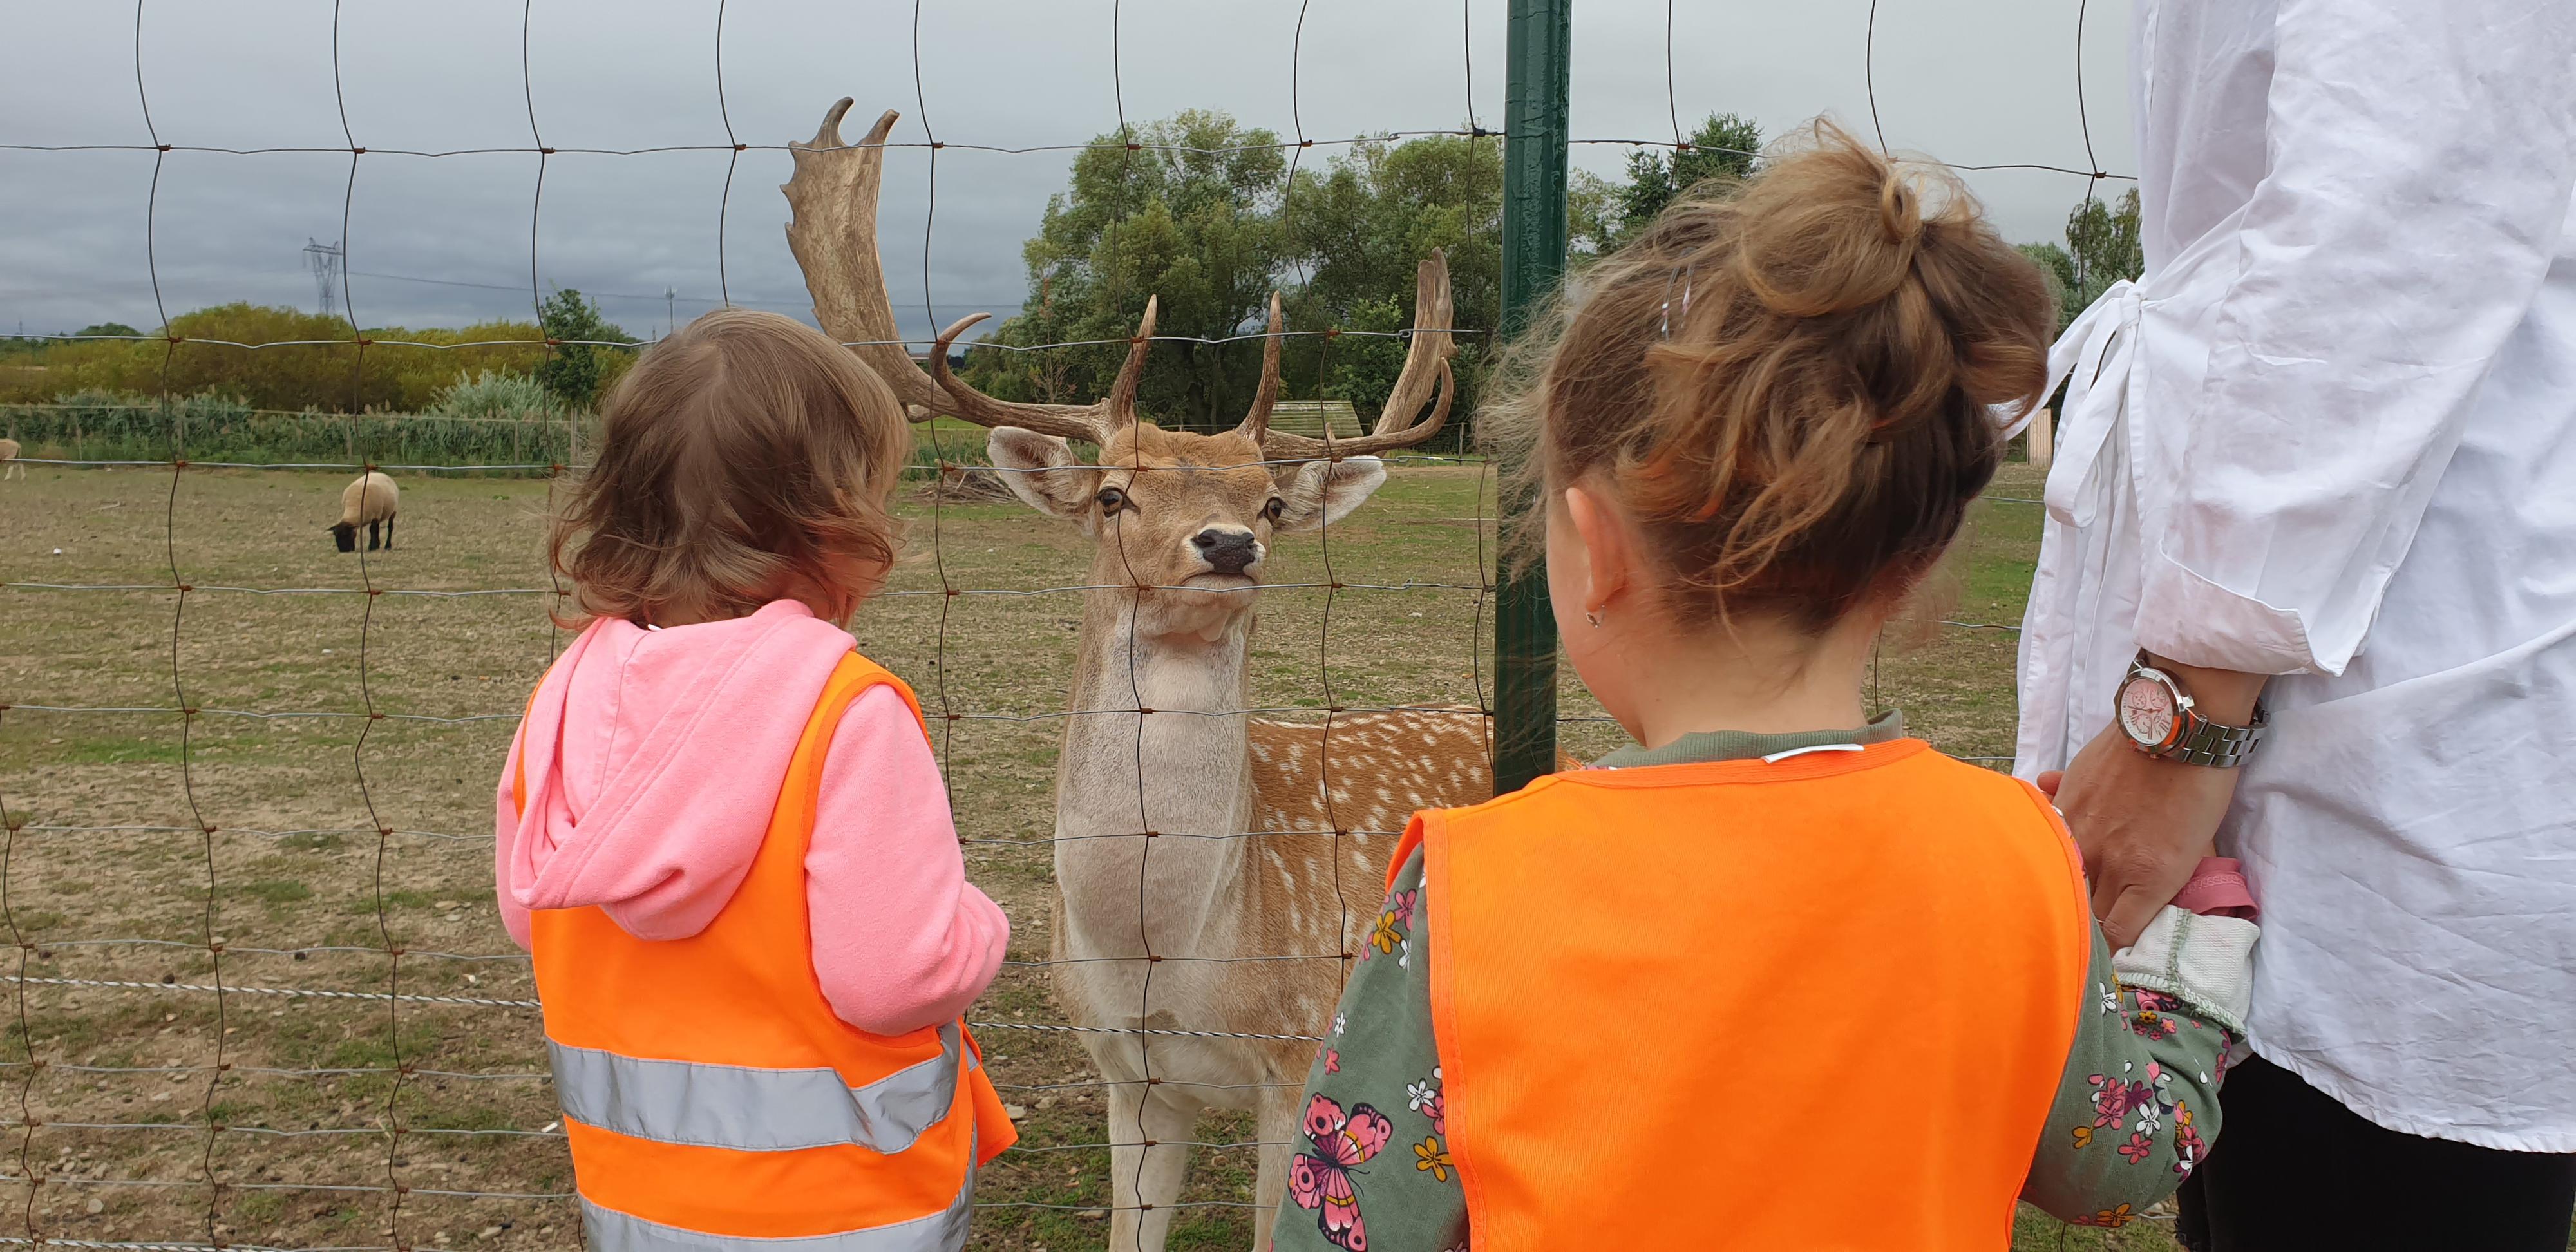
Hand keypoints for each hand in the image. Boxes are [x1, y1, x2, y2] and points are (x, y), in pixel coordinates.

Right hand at [2051, 720, 2237, 949]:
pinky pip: (2047, 835)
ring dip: (2062, 884)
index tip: (2107, 951)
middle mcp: (2108, 862)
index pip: (2114, 935)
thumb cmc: (2201, 787)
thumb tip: (2131, 904)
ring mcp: (2080, 831)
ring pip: (2060, 876)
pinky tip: (2052, 841)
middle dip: (2083, 923)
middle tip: (2081, 927)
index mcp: (2149, 879)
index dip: (2108, 947)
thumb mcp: (2194, 849)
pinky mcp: (2063, 802)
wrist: (2180, 727)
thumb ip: (2159, 882)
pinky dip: (2050, 842)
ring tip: (2060, 887)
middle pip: (2083, 913)